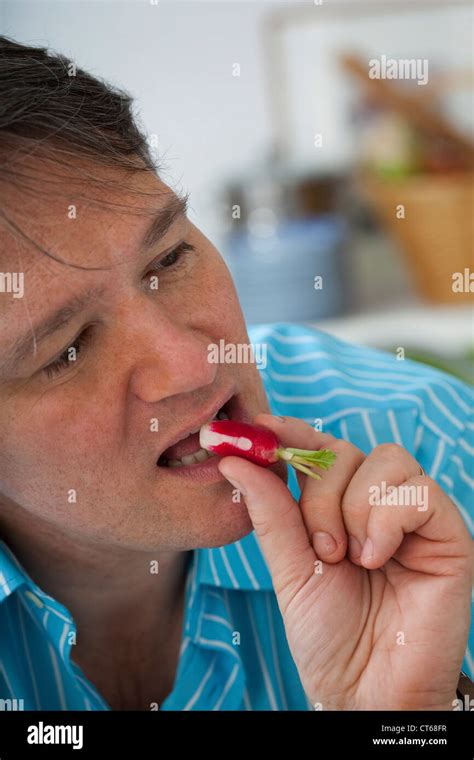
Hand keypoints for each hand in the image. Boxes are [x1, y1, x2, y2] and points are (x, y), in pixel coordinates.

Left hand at [218, 414, 472, 709]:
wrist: (367, 691)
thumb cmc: (328, 637)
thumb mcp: (288, 568)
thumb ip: (270, 510)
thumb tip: (234, 458)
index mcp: (337, 508)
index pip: (318, 449)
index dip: (291, 433)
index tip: (259, 428)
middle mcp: (376, 504)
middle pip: (346, 451)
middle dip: (321, 493)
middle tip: (322, 548)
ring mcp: (414, 516)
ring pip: (384, 461)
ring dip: (353, 507)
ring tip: (350, 558)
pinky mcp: (448, 534)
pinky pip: (418, 491)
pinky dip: (386, 519)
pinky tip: (377, 558)